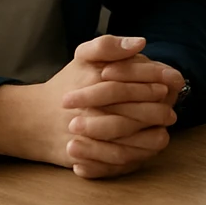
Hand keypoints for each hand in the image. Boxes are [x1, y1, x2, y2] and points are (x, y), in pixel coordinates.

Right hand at [0, 35, 175, 179]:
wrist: (34, 119)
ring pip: (127, 142)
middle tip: (171, 113)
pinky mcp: (83, 158)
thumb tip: (140, 42)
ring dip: (148, 138)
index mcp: (91, 79)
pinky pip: (115, 162)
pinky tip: (144, 150)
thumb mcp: (83, 56)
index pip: (131, 81)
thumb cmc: (69, 84)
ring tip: (162, 131)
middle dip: (156, 112)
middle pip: (132, 114)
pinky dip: (134, 157)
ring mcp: (85, 136)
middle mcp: (88, 108)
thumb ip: (109, 45)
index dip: (155, 81)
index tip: (169, 84)